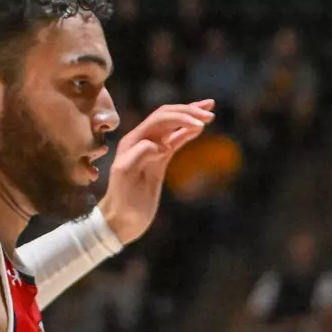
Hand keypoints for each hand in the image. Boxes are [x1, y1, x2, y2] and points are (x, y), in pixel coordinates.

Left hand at [100, 101, 215, 244]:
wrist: (121, 220)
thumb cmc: (121, 199)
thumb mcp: (125, 174)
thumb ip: (140, 154)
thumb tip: (161, 144)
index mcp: (134, 140)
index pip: (160, 118)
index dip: (181, 117)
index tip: (200, 125)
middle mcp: (142, 140)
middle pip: (168, 116)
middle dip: (189, 112)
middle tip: (210, 112)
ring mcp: (152, 150)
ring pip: (173, 126)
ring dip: (190, 118)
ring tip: (210, 113)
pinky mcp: (159, 162)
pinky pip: (174, 141)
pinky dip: (187, 133)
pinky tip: (199, 129)